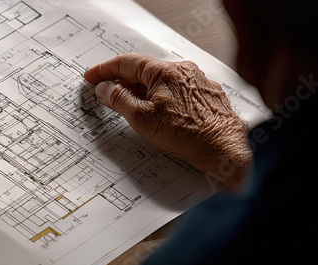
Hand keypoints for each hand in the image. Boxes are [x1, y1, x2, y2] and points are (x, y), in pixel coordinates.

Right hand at [84, 53, 250, 190]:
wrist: (225, 149)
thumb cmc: (190, 135)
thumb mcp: (142, 118)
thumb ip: (119, 99)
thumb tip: (105, 89)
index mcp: (165, 72)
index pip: (126, 63)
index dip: (104, 70)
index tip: (92, 76)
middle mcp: (182, 71)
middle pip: (142, 72)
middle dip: (120, 82)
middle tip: (104, 92)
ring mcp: (195, 82)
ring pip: (158, 82)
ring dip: (139, 91)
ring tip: (125, 105)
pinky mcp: (204, 94)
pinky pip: (173, 90)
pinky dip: (157, 97)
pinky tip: (152, 110)